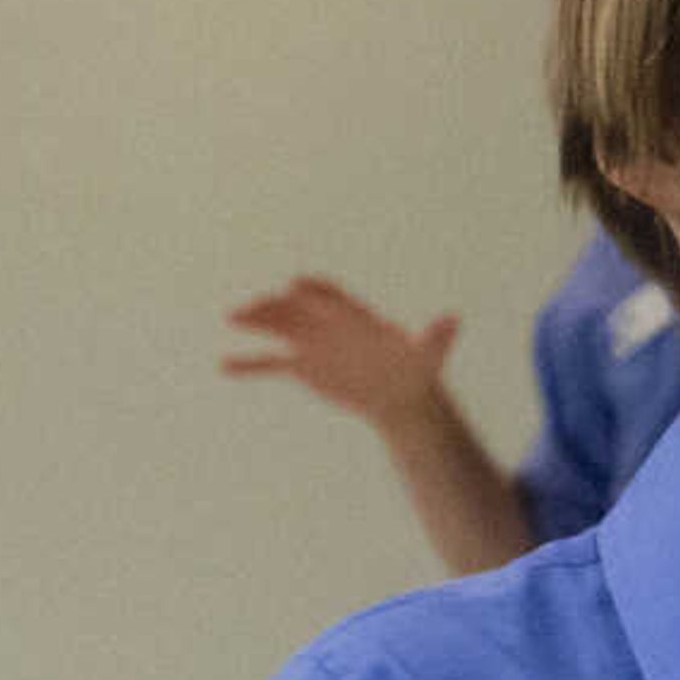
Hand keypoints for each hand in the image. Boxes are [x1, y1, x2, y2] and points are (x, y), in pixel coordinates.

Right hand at [222, 275, 461, 430]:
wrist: (400, 395)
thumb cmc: (417, 369)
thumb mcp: (429, 354)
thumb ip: (437, 335)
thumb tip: (454, 320)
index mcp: (355, 314)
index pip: (331, 296)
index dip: (314, 290)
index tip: (294, 284)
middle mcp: (327, 322)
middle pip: (296, 307)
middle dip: (273, 305)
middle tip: (248, 306)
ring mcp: (311, 342)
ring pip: (277, 328)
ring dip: (255, 322)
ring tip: (230, 317)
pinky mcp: (301, 365)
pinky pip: (270, 363)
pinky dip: (248, 364)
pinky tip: (224, 365)